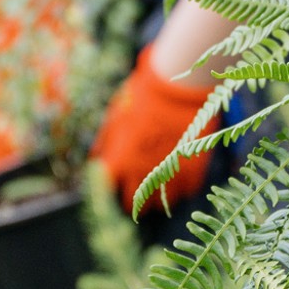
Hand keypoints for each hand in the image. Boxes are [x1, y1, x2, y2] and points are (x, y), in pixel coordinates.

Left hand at [91, 45, 217, 212]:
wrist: (179, 85)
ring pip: (161, 203)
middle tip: (137, 195)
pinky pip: (186, 191)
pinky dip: (182, 189)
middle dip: (134, 202)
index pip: (107, 190)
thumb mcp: (117, 114)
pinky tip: (179, 179)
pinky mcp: (193, 168)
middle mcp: (141, 173)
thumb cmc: (142, 96)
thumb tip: (95, 161)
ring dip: (158, 200)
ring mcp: (169, 173)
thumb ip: (105, 142)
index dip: (109, 190)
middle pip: (134, 202)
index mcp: (120, 161)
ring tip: (159, 192)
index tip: (115, 187)